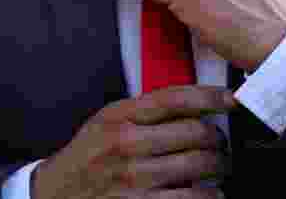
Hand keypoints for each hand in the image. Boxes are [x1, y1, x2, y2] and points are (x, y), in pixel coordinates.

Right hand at [31, 85, 233, 198]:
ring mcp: (134, 179)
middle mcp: (127, 145)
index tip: (231, 99)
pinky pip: (192, 198)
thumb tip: (191, 104)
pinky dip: (209, 195)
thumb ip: (142, 113)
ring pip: (199, 165)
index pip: (175, 98)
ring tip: (219, 167)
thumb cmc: (86, 160)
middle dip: (217, 137)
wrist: (54, 196)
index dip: (210, 96)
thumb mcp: (105, 123)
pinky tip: (209, 192)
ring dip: (218, 166)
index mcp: (119, 117)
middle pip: (194, 132)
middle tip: (221, 142)